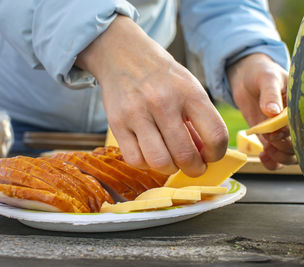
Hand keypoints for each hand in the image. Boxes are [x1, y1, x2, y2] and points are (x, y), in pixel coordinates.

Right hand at [76, 15, 227, 175]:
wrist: (123, 55)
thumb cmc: (160, 75)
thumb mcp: (188, 87)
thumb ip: (197, 119)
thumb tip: (203, 155)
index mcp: (189, 92)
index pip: (215, 135)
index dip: (217, 154)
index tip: (211, 156)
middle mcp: (163, 102)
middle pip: (185, 155)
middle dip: (194, 169)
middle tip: (192, 167)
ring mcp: (137, 113)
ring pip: (159, 162)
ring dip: (169, 169)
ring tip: (170, 162)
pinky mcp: (116, 123)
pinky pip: (135, 159)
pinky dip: (145, 164)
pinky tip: (149, 154)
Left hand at [227, 53, 296, 168]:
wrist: (246, 79)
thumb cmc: (261, 74)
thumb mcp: (266, 78)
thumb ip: (270, 94)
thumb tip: (272, 111)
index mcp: (301, 106)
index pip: (302, 125)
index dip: (291, 133)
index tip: (274, 132)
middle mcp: (296, 121)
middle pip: (299, 143)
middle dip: (285, 146)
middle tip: (268, 139)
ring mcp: (284, 131)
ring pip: (291, 153)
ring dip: (280, 156)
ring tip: (266, 150)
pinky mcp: (271, 138)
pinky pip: (278, 157)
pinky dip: (272, 162)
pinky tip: (263, 156)